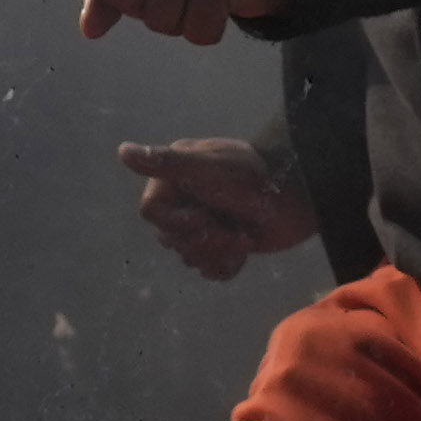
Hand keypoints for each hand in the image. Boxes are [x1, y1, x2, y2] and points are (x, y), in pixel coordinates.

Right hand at [116, 135, 315, 281]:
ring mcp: (207, 226)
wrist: (298, 195)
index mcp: (176, 180)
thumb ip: (163, 161)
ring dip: (219, 251)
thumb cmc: (249, 176)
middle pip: (170, 240)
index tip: (204, 214)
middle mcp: (187, 202)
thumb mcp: (203, 166)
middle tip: (230, 225)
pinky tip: (245, 248)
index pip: (151, 214)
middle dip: (203, 239)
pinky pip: (211, 270)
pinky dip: (229, 265)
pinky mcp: (227, 246)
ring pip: (190, 258)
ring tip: (243, 235)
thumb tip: (122, 150)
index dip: (176, 221)